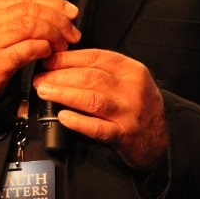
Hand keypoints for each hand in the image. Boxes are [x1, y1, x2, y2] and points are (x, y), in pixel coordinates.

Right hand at [0, 0, 79, 95]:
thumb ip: (19, 18)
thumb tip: (56, 11)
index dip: (52, 3)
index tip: (69, 10)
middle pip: (30, 11)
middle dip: (57, 19)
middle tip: (71, 31)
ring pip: (31, 26)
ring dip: (53, 34)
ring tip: (62, 44)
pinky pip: (27, 49)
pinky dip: (42, 48)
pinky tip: (48, 52)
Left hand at [34, 48, 167, 170]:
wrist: (159, 140)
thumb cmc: (137, 105)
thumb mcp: (128, 80)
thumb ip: (103, 69)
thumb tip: (63, 61)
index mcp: (131, 70)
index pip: (95, 58)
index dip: (68, 58)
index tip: (48, 60)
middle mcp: (132, 89)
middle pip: (90, 77)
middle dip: (60, 76)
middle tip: (40, 78)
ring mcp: (128, 113)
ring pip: (92, 99)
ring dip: (64, 94)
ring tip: (44, 92)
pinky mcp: (123, 135)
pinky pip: (97, 128)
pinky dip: (78, 121)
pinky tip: (62, 116)